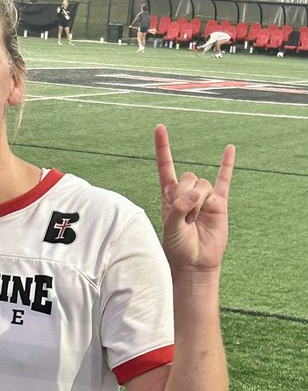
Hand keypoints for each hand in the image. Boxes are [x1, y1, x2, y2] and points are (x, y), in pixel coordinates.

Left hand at [155, 123, 233, 272]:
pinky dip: (227, 164)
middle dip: (186, 197)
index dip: (163, 148)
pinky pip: (224, 180)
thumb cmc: (177, 248)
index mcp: (169, 196)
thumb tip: (198, 193)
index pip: (165, 167)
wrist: (195, 263)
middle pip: (188, 177)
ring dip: (199, 203)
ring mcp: (203, 197)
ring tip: (195, 221)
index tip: (159, 127)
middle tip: (185, 218)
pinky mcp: (219, 203)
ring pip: (203, 185)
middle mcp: (186, 193)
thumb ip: (178, 207)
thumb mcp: (170, 228)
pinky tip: (229, 148)